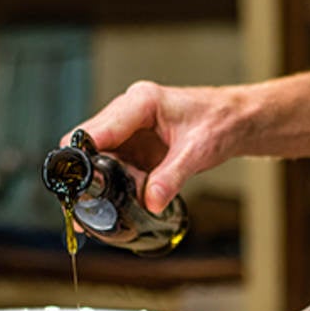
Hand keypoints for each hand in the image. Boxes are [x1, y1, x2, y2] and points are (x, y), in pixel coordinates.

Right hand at [61, 81, 243, 213]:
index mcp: (140, 102)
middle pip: (89, 143)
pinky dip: (116, 184)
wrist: (236, 122)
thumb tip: (151, 202)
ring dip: (102, 181)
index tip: (74, 181)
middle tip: (85, 204)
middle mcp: (129, 113)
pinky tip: (122, 201)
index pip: (97, 128)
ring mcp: (130, 129)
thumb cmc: (220, 122)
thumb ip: (172, 178)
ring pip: (100, 157)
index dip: (80, 156)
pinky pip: (115, 166)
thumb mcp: (197, 152)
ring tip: (105, 208)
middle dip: (86, 173)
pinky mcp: (135, 145)